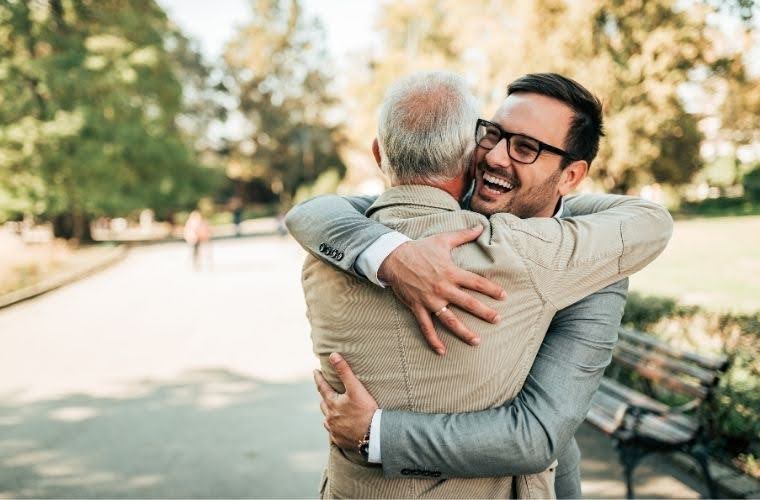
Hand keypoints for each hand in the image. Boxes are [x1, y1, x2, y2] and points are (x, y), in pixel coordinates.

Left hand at [314, 353, 377, 450]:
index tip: (315, 371)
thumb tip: (333, 355)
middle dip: (325, 397)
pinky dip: (336, 428)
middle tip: (327, 392)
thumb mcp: (356, 388)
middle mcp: (330, 418)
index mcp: (332, 403)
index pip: (322, 387)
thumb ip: (344, 371)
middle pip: (324, 404)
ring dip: (329, 414)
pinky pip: (334, 433)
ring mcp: (334, 430)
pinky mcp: (339, 441)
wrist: (374, 435)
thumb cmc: (366, 410)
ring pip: (327, 419)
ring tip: (334, 411)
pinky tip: (341, 428)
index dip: (318, 378)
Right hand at [377, 225, 505, 354]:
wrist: (394, 257)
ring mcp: (430, 300)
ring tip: (476, 341)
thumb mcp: (443, 240)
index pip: (476, 282)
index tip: (504, 296)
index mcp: (451, 272)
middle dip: (484, 312)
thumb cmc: (420, 248)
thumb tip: (481, 226)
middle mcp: (443, 288)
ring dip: (463, 331)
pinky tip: (442, 351)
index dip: (491, 289)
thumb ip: (464, 235)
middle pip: (468, 303)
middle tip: (497, 320)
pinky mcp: (418, 307)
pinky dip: (433, 340)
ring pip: (450, 319)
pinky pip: (426, 327)